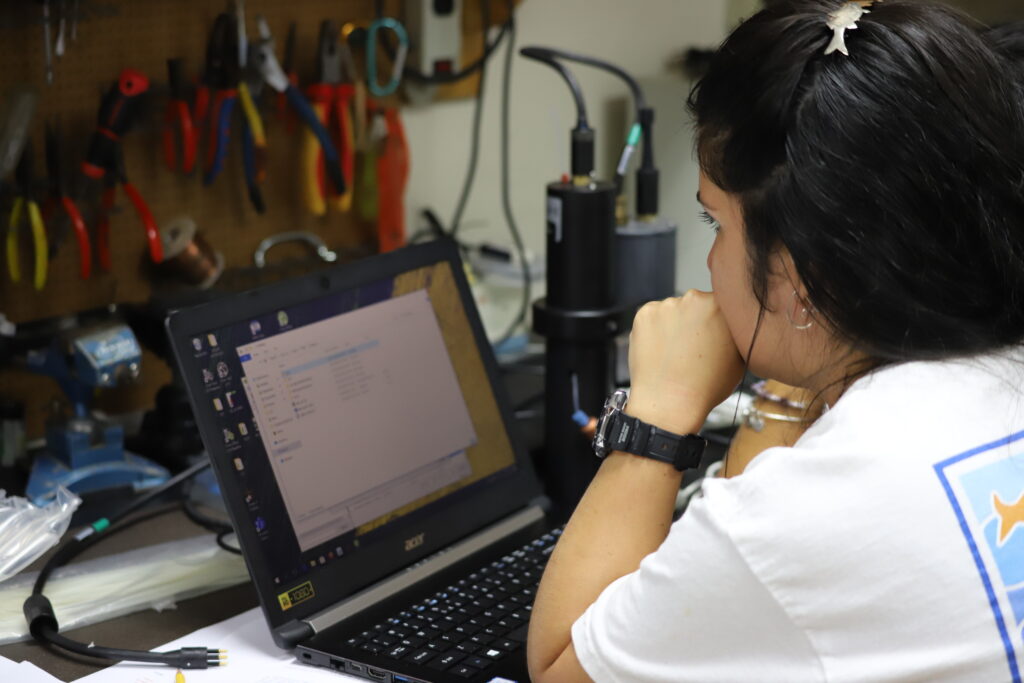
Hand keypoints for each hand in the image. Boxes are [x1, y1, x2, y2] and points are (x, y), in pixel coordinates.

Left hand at [626, 290, 744, 434]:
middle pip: (695, 304)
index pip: (720, 303)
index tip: (712, 335)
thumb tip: (734, 325)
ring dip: (674, 325)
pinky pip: (652, 318)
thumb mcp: (740, 358)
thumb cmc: (706, 387)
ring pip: (672, 311)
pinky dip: (655, 331)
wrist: (670, 403)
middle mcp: (694, 298)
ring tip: (675, 353)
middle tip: (693, 347)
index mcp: (721, 306)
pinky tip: (660, 351)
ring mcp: (666, 305)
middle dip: (694, 321)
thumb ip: (736, 333)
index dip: (716, 321)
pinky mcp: (644, 314)